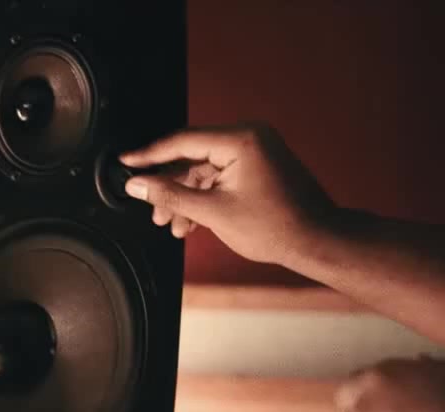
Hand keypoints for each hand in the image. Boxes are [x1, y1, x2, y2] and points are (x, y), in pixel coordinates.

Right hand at [120, 123, 337, 263]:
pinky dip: (207, 197)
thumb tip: (138, 184)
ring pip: (206, 170)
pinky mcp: (260, 165)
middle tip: (154, 210)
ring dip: (188, 197)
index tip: (126, 162)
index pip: (182, 141)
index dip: (150, 155)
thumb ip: (170, 195)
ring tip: (175, 225)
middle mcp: (250, 137)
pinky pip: (223, 175)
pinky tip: (193, 221)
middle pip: (193, 156)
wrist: (318, 241)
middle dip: (172, 187)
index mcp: (241, 139)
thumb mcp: (213, 212)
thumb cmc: (276, 227)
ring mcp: (257, 150)